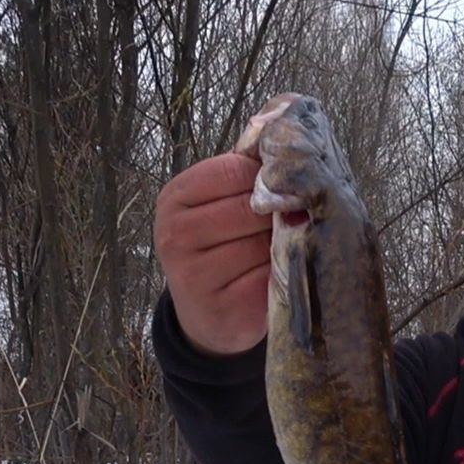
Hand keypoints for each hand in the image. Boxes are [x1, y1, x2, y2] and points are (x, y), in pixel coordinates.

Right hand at [153, 152, 272, 356]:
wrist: (208, 313)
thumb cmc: (221, 247)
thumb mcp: (217, 205)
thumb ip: (243, 176)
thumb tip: (289, 151)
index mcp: (174, 197)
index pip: (233, 170)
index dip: (267, 179)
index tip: (280, 188)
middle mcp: (175, 234)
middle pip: (249, 208)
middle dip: (276, 214)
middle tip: (287, 222)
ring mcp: (194, 275)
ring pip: (261, 245)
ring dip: (283, 245)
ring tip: (282, 248)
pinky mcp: (224, 308)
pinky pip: (270, 278)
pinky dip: (283, 274)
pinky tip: (278, 275)